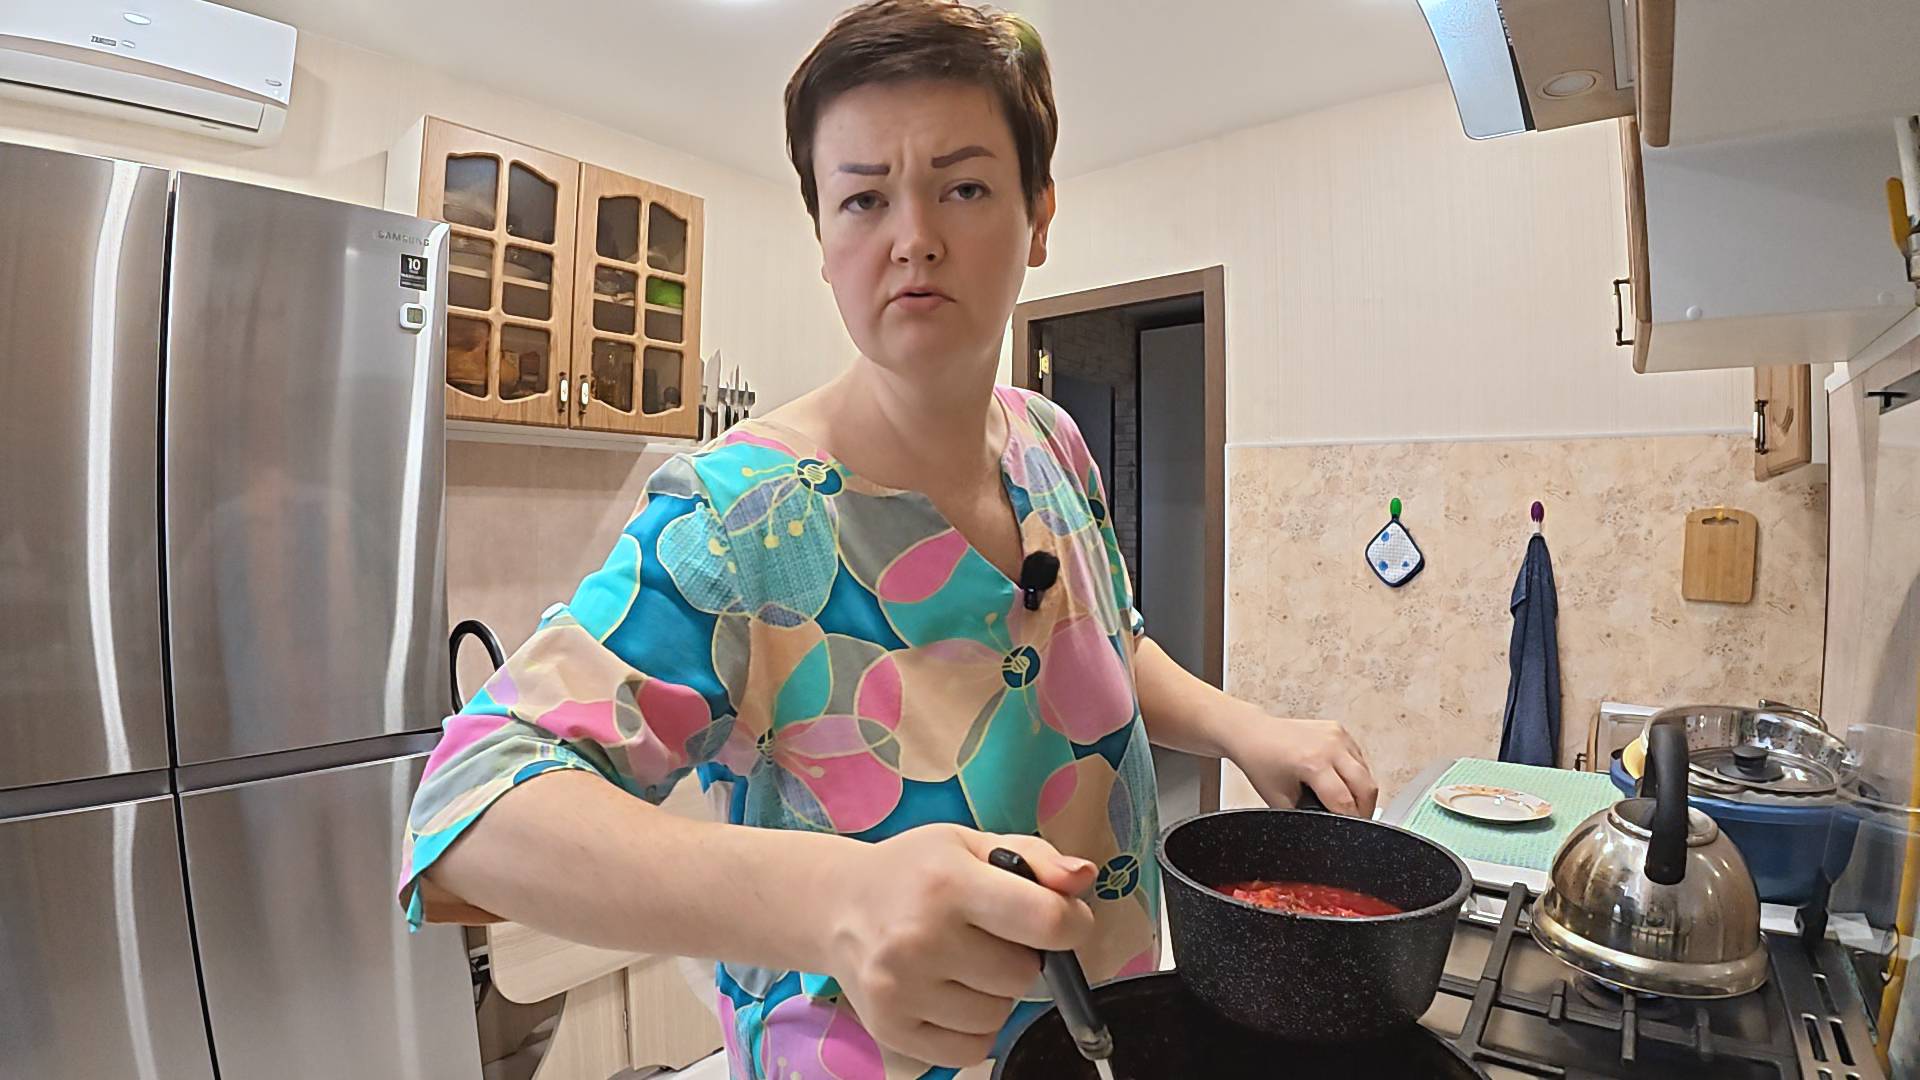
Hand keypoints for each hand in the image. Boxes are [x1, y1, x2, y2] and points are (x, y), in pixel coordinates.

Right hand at [819, 824, 1096, 1067]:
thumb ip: (1036, 859)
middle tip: (989, 936)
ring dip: (996, 993)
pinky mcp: (891, 1028)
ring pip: (1001, 1014)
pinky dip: (975, 1027)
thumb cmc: (914, 871)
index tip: (1065, 922)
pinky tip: (951, 993)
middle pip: (1025, 974)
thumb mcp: (972, 844)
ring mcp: (902, 988)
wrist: (837, 905)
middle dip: (1021, 956)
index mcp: (948, 882)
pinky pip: (972, 1048)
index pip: (1045, 921)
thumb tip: (1083, 878)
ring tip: (964, 963)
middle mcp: (921, 937)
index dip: (1072, 924)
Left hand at [1226, 712, 1378, 816]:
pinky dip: (1356, 773)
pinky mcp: (1339, 730)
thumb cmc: (1260, 762)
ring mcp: (1337, 735)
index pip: (1345, 802)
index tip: (1349, 832)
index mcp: (1312, 763)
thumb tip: (1326, 829)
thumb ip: (1305, 816)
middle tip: (1355, 821)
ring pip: (1367, 772)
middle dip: (1364, 810)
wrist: (1253, 733)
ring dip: (1361, 791)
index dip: (1349, 822)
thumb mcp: (1278, 800)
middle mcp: (1329, 746)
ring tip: (1347, 802)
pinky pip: (1359, 758)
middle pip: (1366, 787)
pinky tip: (1341, 781)